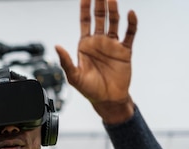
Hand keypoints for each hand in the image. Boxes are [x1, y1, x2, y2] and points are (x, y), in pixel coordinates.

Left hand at [55, 0, 136, 122]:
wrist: (108, 100)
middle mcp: (99, 42)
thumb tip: (57, 46)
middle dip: (100, 4)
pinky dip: (131, 24)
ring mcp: (112, 45)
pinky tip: (130, 14)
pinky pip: (129, 34)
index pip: (85, 21)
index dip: (85, 9)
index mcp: (85, 45)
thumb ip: (66, 61)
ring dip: (113, 11)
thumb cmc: (89, 90)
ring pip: (114, 22)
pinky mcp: (125, 51)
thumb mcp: (74, 77)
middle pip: (100, 17)